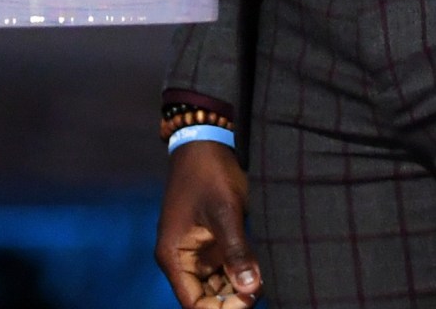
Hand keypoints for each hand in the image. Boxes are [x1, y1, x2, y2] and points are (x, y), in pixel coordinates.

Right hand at [157, 141, 261, 307]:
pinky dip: (241, 274)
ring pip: (217, 287)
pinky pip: (224, 270)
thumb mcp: (225, 212)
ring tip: (261, 278)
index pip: (194, 303)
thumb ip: (236, 251)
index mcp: (174, 256)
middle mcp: (181, 259)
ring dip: (238, 289)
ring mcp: (196, 252)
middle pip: (206, 298)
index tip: (248, 299)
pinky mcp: (210, 243)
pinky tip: (259, 270)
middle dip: (232, 300)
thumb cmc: (208, 174)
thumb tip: (250, 288)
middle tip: (260, 289)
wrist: (206, 142)